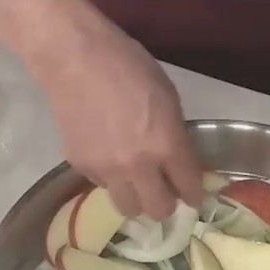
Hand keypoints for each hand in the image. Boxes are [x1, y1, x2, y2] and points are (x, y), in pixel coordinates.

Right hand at [0, 0, 203, 219]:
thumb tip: (179, 162)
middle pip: (158, 211)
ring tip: (134, 182)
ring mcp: (107, 170)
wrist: (74, 58)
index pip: (189, 188)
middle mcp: (138, 166)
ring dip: (136, 198)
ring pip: (128, 208)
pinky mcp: (81, 167)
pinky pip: (102, 186)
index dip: (194, 194)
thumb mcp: (168, 97)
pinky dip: (109, 179)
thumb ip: (176, 136)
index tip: (193, 195)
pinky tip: (107, 156)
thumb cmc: (128, 66)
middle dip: (165, 203)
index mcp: (166, 145)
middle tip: (163, 190)